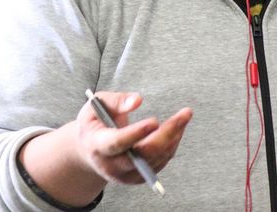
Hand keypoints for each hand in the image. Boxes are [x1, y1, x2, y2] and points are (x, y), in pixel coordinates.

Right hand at [75, 91, 192, 184]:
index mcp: (97, 146)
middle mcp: (112, 165)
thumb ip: (115, 100)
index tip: (154, 121)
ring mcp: (126, 175)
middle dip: (167, 134)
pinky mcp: (139, 177)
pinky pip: (161, 161)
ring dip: (174, 136)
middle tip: (185, 114)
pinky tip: (177, 128)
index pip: (117, 143)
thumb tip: (137, 100)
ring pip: (157, 157)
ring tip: (184, 116)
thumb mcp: (96, 105)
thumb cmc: (95, 123)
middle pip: (143, 155)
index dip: (135, 134)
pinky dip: (172, 143)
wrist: (90, 152)